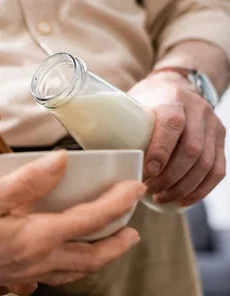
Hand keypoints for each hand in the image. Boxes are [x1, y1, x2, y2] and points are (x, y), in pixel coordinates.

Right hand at [0, 151, 144, 295]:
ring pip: (75, 271)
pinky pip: (54, 277)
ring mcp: (26, 273)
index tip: (135, 188)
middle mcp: (38, 260)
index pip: (91, 220)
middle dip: (118, 244)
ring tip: (108, 245)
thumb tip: (63, 162)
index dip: (118, 203)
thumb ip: (28, 180)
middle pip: (93, 257)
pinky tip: (63, 258)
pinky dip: (71, 268)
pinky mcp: (12, 277)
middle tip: (133, 230)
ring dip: (99, 258)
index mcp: (37, 237)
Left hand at [128, 72, 225, 206]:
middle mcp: (198, 111)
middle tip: (148, 190)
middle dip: (169, 177)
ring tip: (161, 197)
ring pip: (206, 164)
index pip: (172, 124)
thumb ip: (116, 124)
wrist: (177, 86)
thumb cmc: (145, 102)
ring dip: (183, 187)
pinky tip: (183, 200)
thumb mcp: (131, 104)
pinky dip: (201, 189)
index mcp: (173, 99)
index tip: (147, 171)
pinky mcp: (220, 139)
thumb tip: (89, 155)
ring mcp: (213, 125)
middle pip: (191, 150)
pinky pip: (218, 169)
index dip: (161, 150)